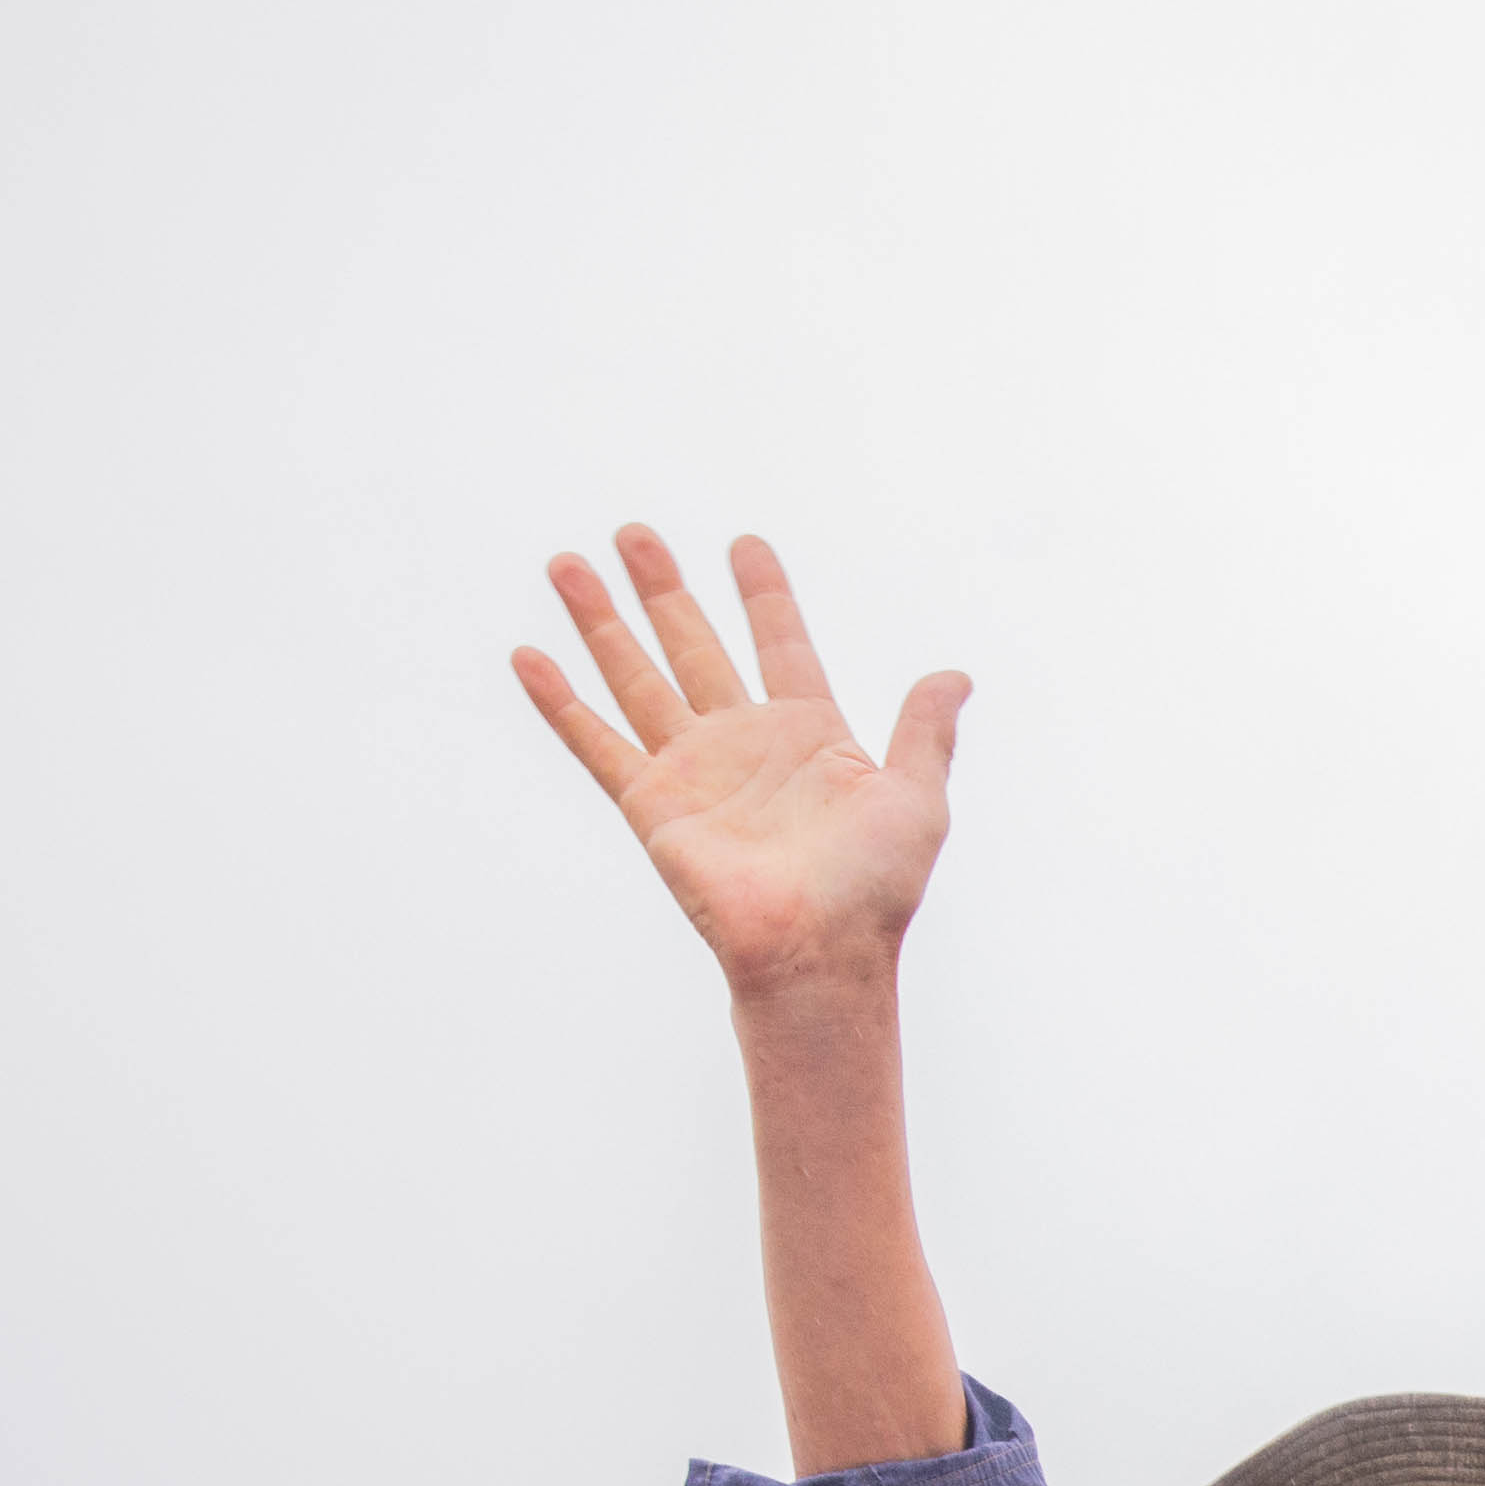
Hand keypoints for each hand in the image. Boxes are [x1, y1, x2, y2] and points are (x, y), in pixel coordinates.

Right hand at [512, 527, 966, 1002]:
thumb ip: (925, 732)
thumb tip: (955, 676)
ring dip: (600, 622)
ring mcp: (694, 772)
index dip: (763, 595)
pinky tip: (529, 658)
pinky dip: (560, 702)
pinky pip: (596, 743)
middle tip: (632, 532)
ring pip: (636, 677)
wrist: (820, 953)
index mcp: (810, 734)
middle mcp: (745, 744)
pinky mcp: (652, 806)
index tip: (744, 545)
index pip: (781, 643)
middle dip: (663, 588)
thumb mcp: (917, 798)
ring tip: (567, 565)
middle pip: (693, 644)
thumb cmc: (875, 892)